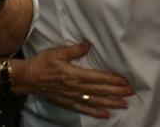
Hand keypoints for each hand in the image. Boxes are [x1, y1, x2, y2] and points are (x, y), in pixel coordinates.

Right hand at [15, 42, 132, 118]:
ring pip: (95, 101)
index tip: (124, 81)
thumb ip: (74, 50)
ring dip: (111, 103)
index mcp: (75, 74)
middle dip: (116, 92)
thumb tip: (88, 45)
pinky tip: (106, 115)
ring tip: (124, 104)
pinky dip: (96, 113)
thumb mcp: (57, 52)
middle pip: (100, 90)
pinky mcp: (68, 102)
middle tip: (130, 93)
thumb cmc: (42, 63)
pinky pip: (84, 109)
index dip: (112, 80)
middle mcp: (76, 87)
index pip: (98, 78)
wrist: (28, 78)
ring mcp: (72, 97)